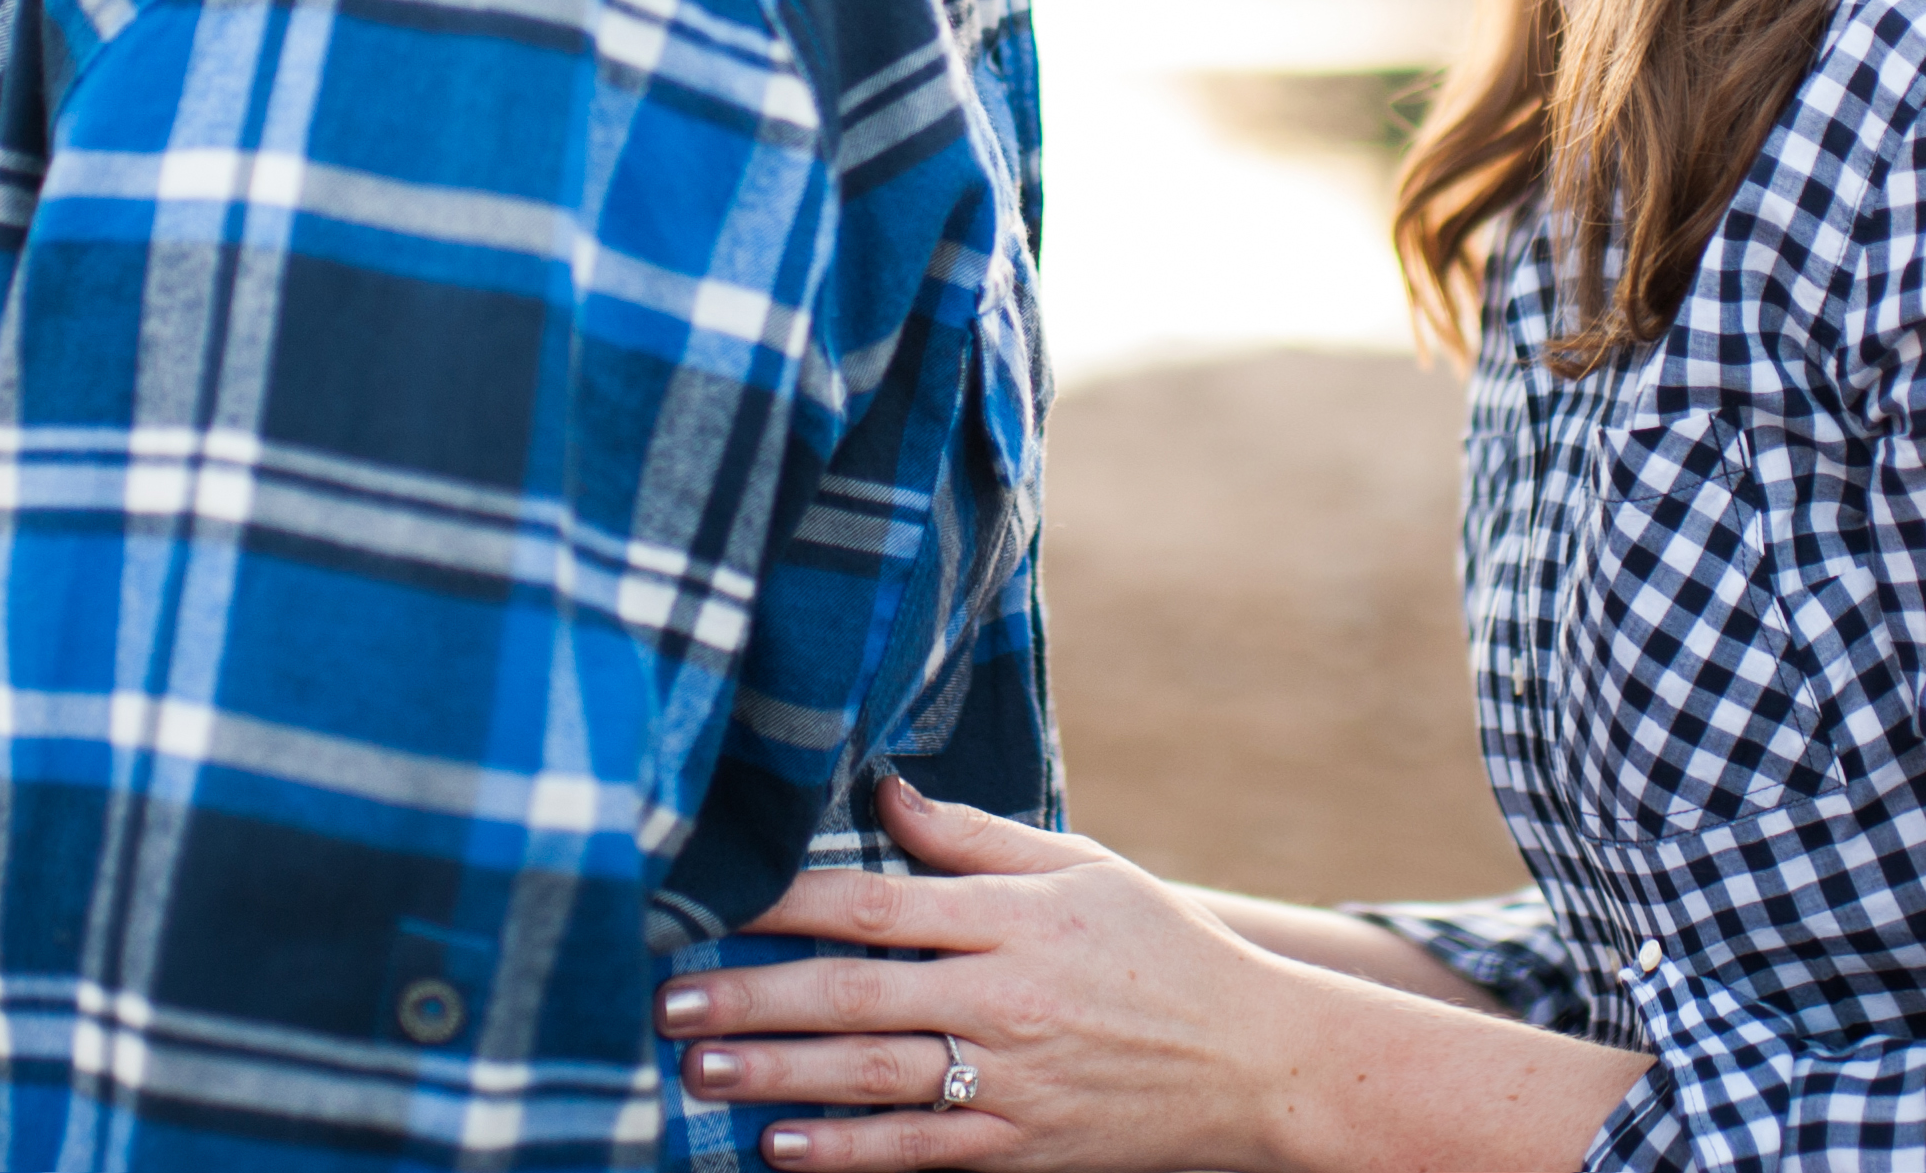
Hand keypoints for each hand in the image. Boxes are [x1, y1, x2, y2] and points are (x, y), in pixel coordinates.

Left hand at [655, 776, 1314, 1172]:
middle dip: (755, 993)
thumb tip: (885, 790)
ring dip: (777, 1072)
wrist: (1257, 1061)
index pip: (879, 901)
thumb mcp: (1085, 869)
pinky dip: (846, 1153)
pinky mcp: (1021, 1147)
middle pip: (858, 992)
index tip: (713, 897)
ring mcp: (1014, 1079)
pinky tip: (779, 1147)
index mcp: (1018, 916)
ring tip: (698, 1065)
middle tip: (669, 993)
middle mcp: (1008, 996)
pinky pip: (918, 1153)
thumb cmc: (1163, 949)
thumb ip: (978, 838)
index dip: (788, 899)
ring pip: (874, 1076)